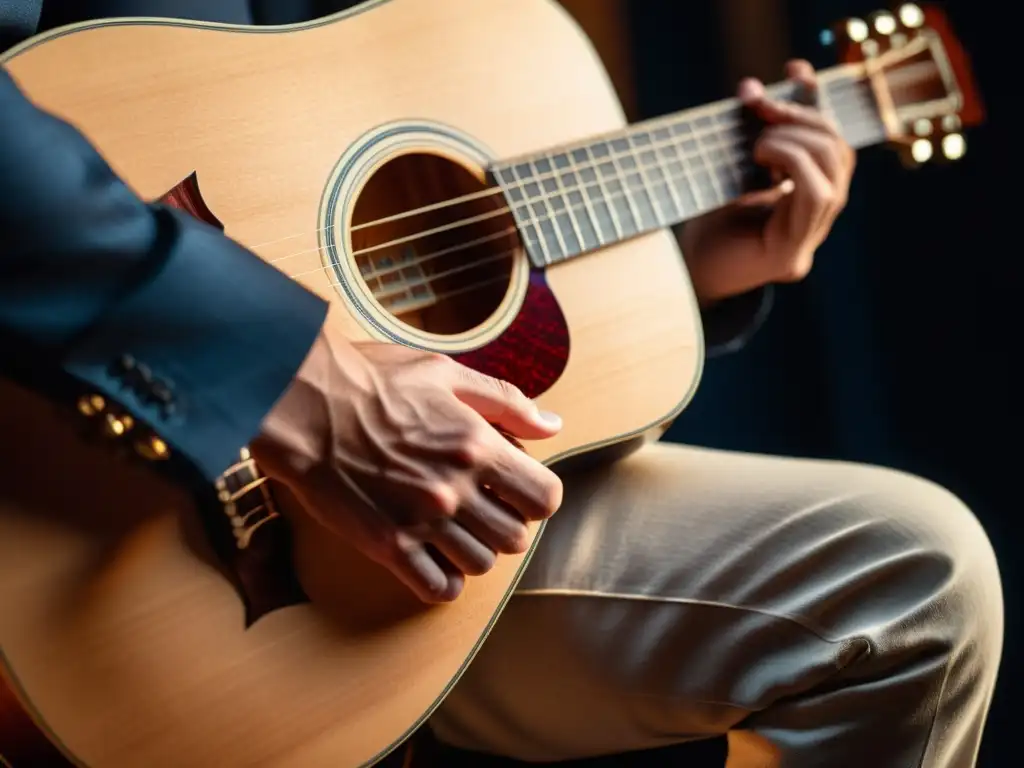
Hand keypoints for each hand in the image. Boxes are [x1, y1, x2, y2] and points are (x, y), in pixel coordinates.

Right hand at [252, 325, 563, 603]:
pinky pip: (436, 588)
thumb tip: (552, 425)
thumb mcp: (447, 373)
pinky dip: (445, 583)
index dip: (537, 496)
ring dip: (475, 551)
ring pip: (480, 565)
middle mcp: (456, 490)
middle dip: (506, 524)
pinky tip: (435, 562)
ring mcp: (422, 522)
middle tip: (483, 509)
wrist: (304, 405)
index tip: (517, 488)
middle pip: (515, 539)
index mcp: (477, 446)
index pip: (545, 498)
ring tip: (455, 530)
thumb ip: (506, 402)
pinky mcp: (387, 544)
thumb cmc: (373, 382)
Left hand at [681, 59, 855, 303]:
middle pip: (839, 151)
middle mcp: (817, 220)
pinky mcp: (791, 255)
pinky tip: (761, 159)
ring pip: (834, 171)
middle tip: (761, 109)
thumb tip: (752, 89)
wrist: (678, 275)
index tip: (794, 69)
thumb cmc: (702, 224)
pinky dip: (792, 164)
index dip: (817, 102)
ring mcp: (809, 241)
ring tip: (758, 143)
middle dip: (802, 118)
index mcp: (808, 199)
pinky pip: (816, 194)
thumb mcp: (731, 171)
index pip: (833, 142)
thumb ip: (750, 137)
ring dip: (795, 140)